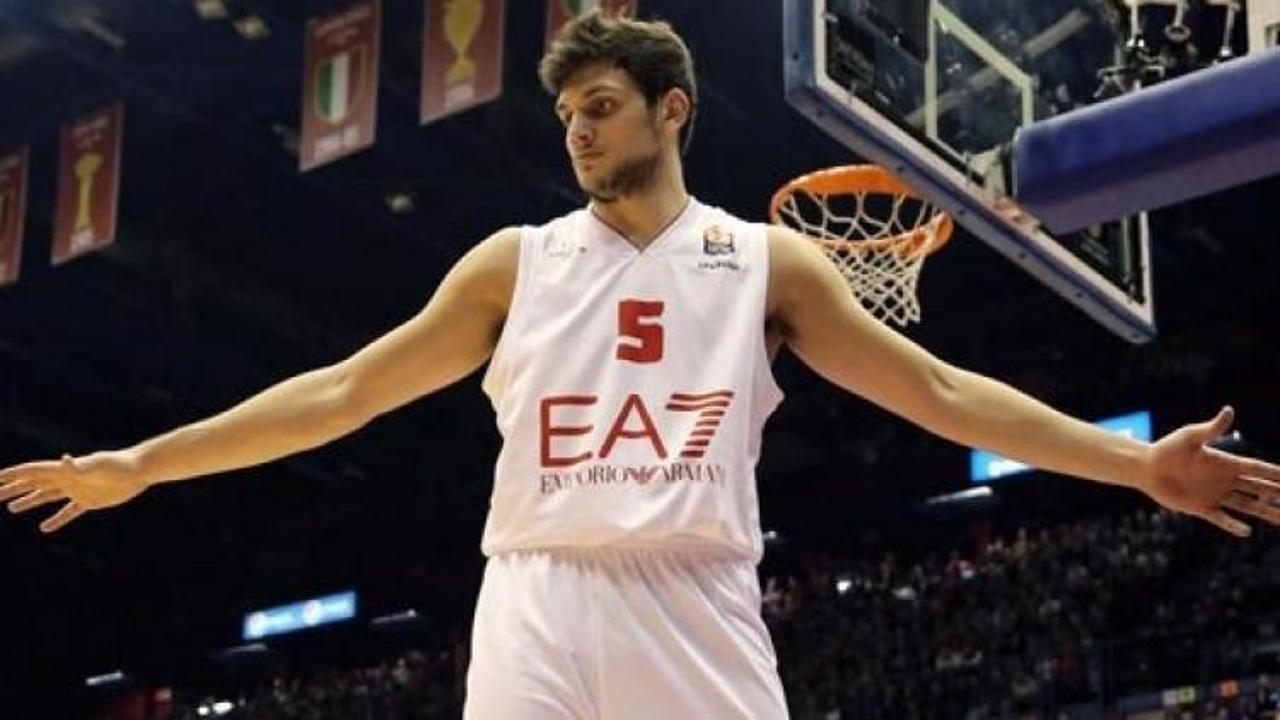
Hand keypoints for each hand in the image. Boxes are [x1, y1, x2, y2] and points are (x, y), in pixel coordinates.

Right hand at [0, 451, 149, 532]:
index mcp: (64, 469)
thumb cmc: (119, 464)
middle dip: (14, 489)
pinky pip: (69, 512)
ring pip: (47, 496)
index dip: (13, 475)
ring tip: (12, 508)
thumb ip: (79, 466)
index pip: (32, 471)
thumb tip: (64, 459)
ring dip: (29, 501)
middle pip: (34, 484)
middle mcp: (67, 478)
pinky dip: (57, 520)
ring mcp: (77, 489)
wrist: (140, 470)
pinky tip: (45, 528)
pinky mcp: (89, 501)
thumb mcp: (98, 465)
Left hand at [1141, 406, 1279, 537]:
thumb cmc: (1167, 448)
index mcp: (1226, 463)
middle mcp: (1225, 480)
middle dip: (1277, 493)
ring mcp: (1214, 495)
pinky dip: (1233, 525)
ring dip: (1265, 512)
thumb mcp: (1190, 437)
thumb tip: (1229, 410)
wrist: (1145, 467)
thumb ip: (1211, 428)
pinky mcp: (1200, 507)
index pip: (1257, 468)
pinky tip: (1247, 531)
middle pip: (1259, 488)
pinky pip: (1221, 519)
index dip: (1274, 473)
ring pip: (1247, 506)